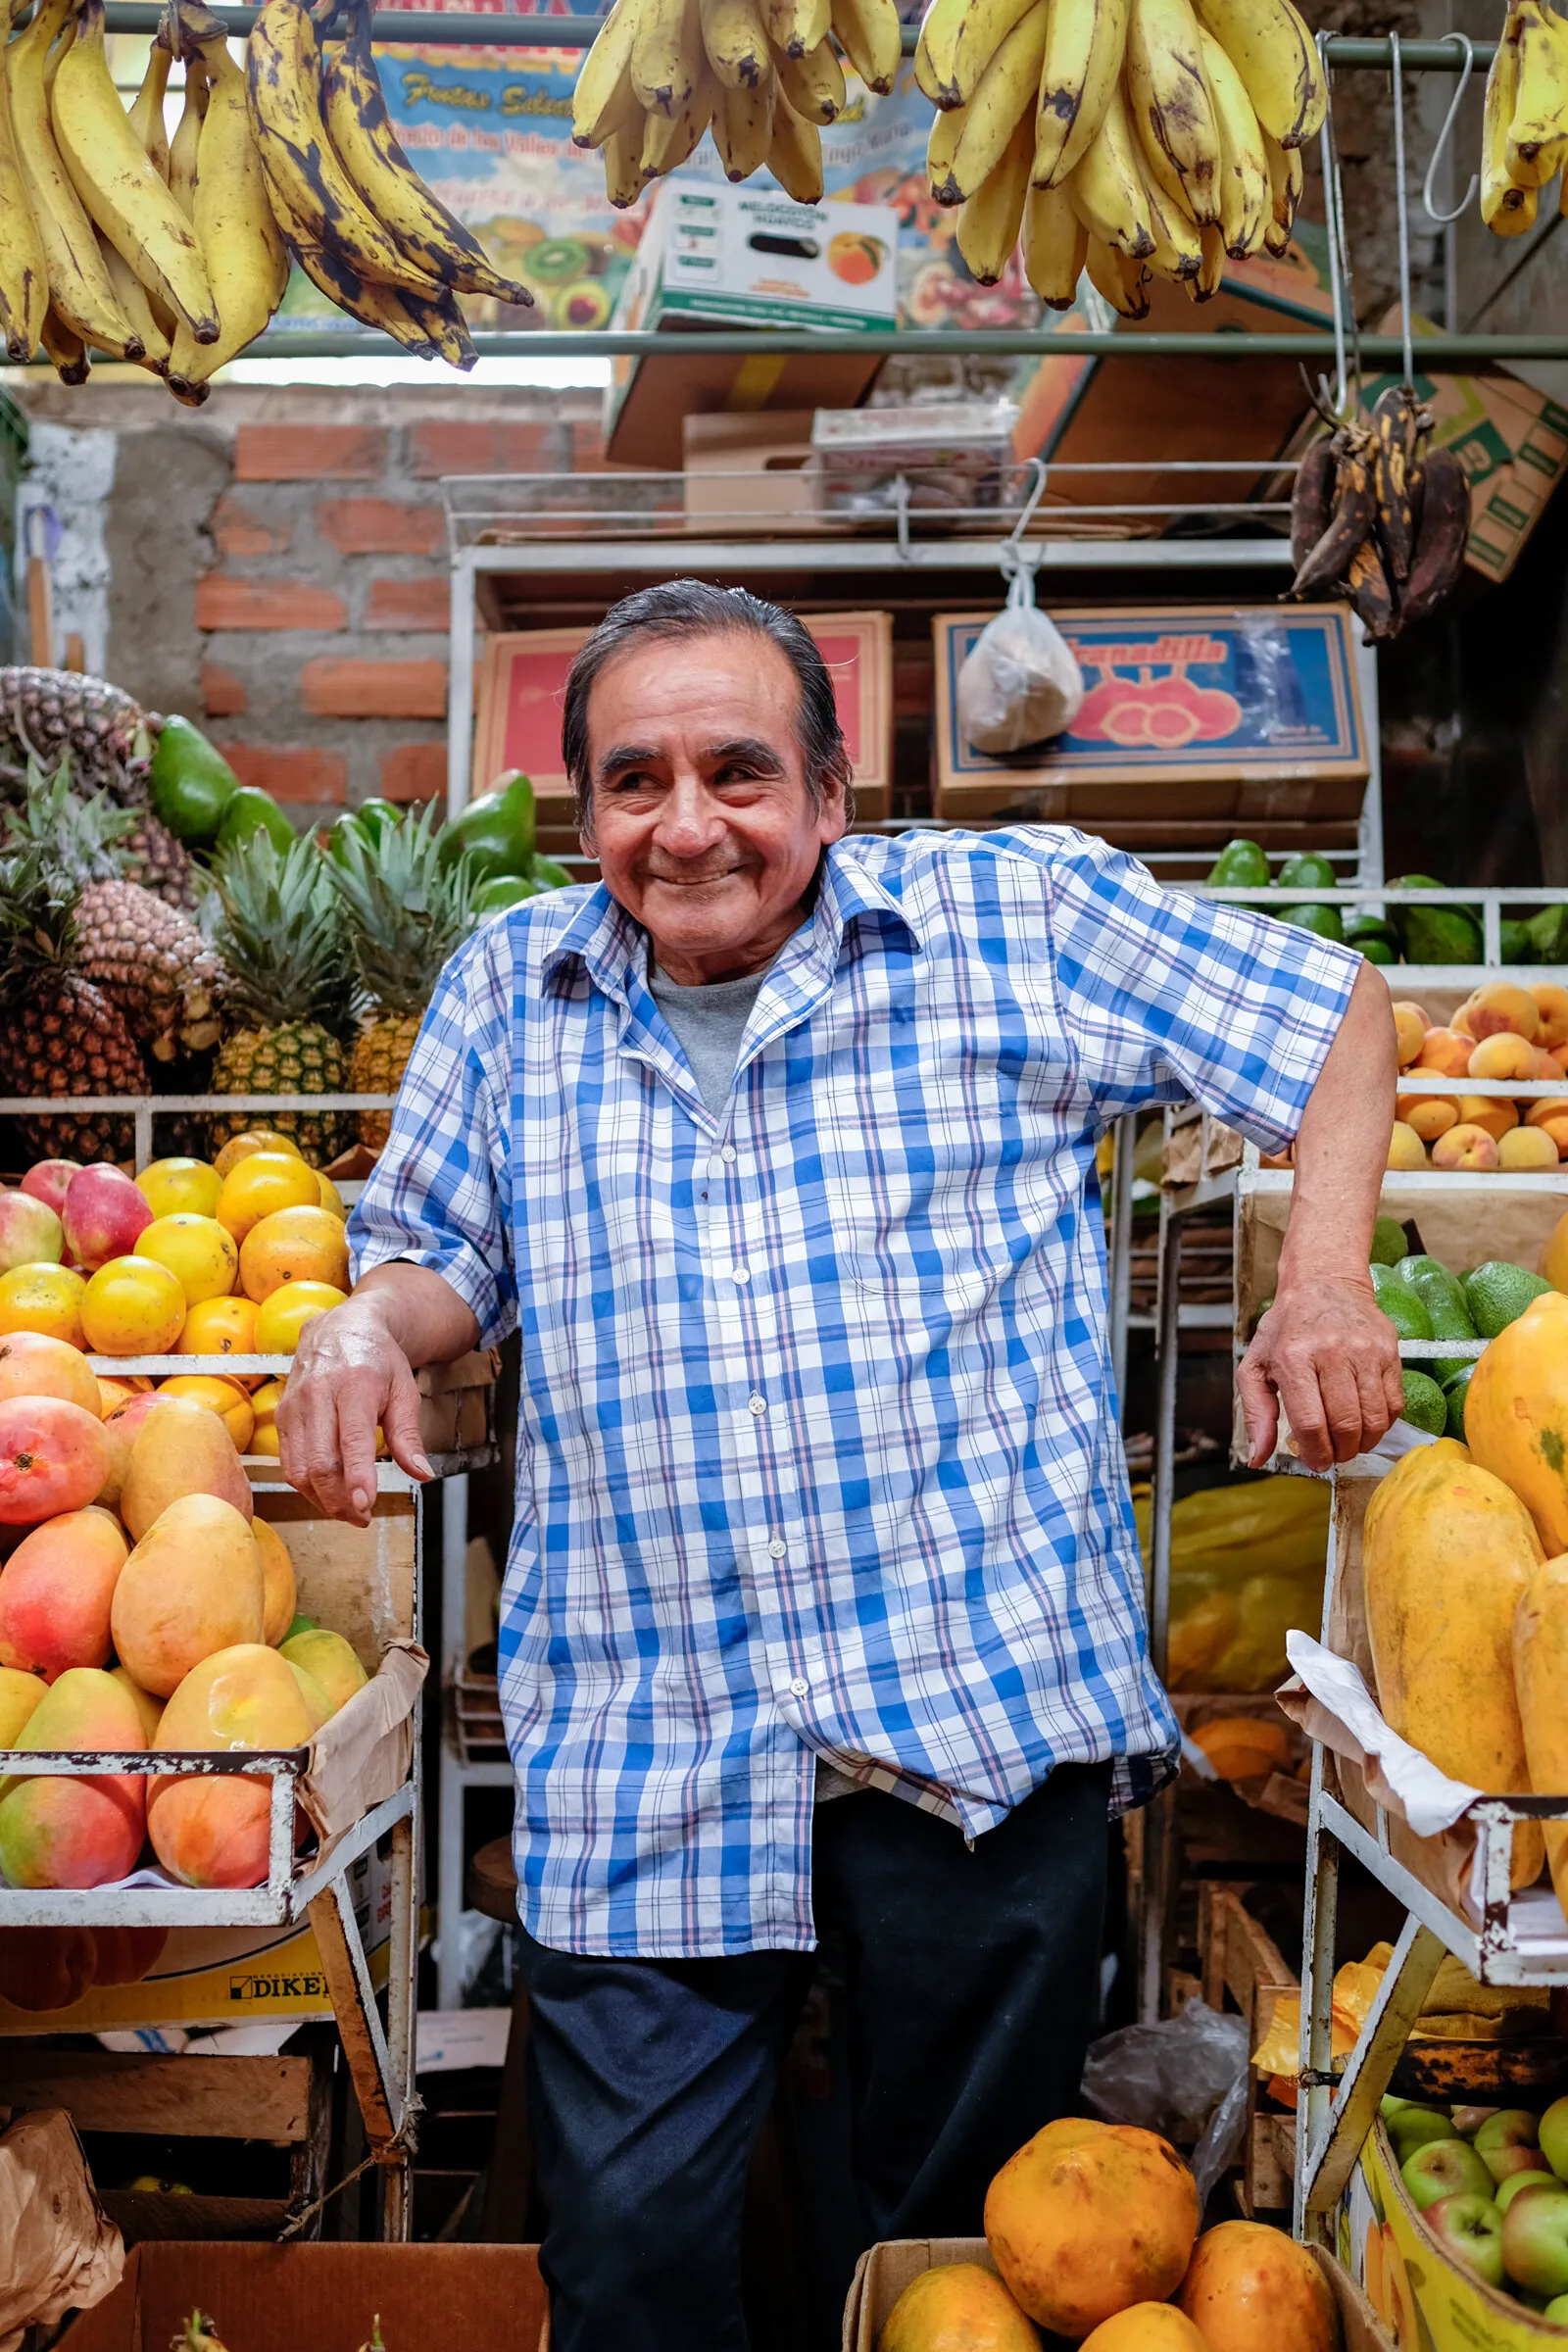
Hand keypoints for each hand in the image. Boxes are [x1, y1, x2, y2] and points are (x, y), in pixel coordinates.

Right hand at [276, 1298, 433, 1525]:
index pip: (353, 1439)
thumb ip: (409, 1435)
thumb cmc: (377, 1360)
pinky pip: (288, 1463)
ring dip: (322, 1500)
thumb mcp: (404, 1390)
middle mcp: (318, 1395)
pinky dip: (307, 1487)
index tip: (366, 1505)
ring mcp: (294, 1406)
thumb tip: (423, 1474)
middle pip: (320, 1462)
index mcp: (355, 1384)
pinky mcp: (281, 1417)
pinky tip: (328, 1493)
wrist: (340, 1328)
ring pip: (299, 1469)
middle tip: (363, 1518)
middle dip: (341, 1500)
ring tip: (348, 1511)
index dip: (358, 1476)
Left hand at [1236, 1273, 1403, 1472]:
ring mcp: (1365, 1352)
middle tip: (1334, 1456)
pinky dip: (1383, 1424)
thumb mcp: (1256, 1365)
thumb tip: (1257, 1458)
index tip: (1315, 1462)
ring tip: (1351, 1443)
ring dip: (1364, 1443)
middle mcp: (1331, 1354)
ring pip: (1374, 1419)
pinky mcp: (1389, 1351)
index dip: (1316, 1453)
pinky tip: (1368, 1424)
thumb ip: (1256, 1413)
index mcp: (1293, 1359)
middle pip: (1346, 1425)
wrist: (1324, 1282)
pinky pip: (1395, 1403)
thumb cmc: (1286, 1328)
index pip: (1311, 1423)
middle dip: (1341, 1452)